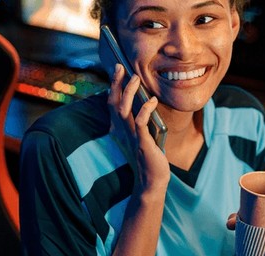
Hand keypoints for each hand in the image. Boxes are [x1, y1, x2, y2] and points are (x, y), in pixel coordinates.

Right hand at [107, 64, 170, 255]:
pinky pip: (141, 123)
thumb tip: (144, 99)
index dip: (113, 85)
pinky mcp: (142, 143)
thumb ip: (139, 119)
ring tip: (136, 78)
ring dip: (129, 93)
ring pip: (124, 110)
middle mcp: (122, 131)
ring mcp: (131, 137)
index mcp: (120, 128)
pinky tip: (152, 100)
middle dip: (116, 84)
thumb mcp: (141, 134)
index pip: (112, 103)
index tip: (118, 69)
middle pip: (114, 103)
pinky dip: (145, 110)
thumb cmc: (148, 156)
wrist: (152, 180)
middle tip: (121, 67)